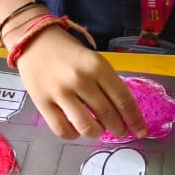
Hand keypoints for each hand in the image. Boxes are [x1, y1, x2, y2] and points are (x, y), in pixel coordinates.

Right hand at [14, 27, 147, 139]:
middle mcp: (80, 80)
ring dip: (97, 132)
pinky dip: (74, 134)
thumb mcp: (93, 60)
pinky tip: (76, 129)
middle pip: (108, 115)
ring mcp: (60, 92)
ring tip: (97, 129)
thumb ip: (106, 83)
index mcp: (97, 66)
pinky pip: (63, 130)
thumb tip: (121, 113)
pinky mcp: (42, 102)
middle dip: (119, 128)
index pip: (123, 99)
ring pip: (87, 127)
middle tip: (120, 131)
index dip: (134, 119)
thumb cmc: (67, 51)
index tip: (141, 131)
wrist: (33, 40)